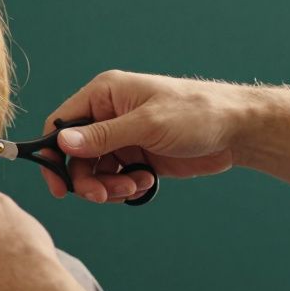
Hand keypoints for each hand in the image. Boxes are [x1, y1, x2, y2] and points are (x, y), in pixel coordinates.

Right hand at [43, 71, 250, 202]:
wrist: (236, 130)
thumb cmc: (197, 113)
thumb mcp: (147, 124)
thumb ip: (104, 135)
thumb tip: (63, 142)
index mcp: (105, 95)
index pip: (61, 123)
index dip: (53, 153)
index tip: (57, 184)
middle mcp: (109, 115)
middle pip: (76, 155)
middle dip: (87, 179)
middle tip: (102, 195)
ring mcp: (123, 138)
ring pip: (95, 172)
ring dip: (109, 186)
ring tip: (134, 185)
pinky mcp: (137, 157)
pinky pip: (115, 179)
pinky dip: (125, 187)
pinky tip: (146, 183)